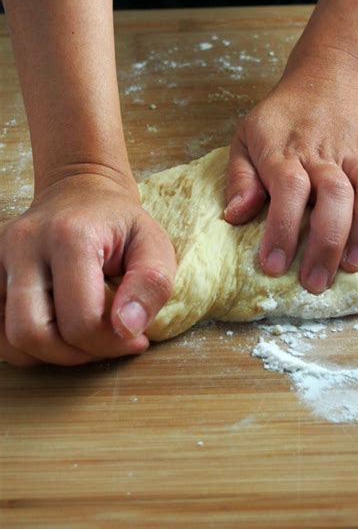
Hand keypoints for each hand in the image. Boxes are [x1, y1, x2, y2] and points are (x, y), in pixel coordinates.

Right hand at [0, 173, 175, 366]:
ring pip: (8, 340)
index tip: (136, 338)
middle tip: (106, 343)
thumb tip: (128, 328)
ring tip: (83, 336)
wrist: (80, 192)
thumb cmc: (120, 223)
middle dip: (76, 354)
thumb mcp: (154, 243)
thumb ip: (152, 283)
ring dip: (49, 354)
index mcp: (69, 236)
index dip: (112, 343)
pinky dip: (27, 346)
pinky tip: (58, 331)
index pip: (80, 320)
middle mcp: (24, 245)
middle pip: (32, 334)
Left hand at [224, 49, 357, 293]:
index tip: (273, 266)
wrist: (330, 73)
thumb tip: (234, 216)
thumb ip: (240, 176)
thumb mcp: (247, 136)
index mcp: (285, 152)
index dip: (281, 230)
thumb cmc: (282, 115)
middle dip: (326, 243)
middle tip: (316, 282)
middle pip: (333, 197)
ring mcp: (357, 154)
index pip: (287, 191)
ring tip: (354, 265)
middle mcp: (324, 155)